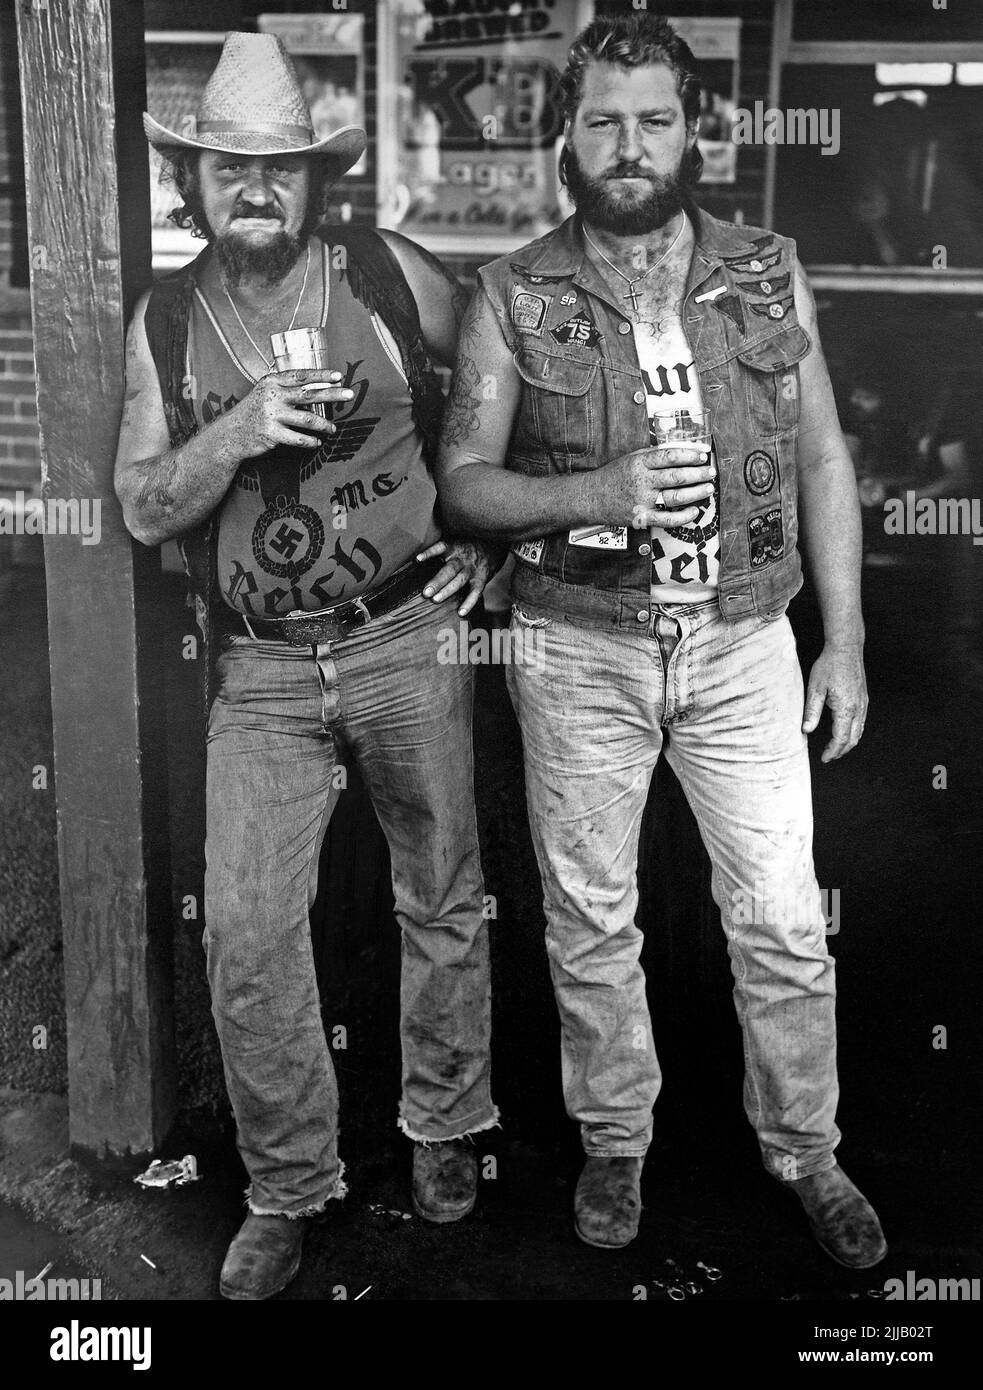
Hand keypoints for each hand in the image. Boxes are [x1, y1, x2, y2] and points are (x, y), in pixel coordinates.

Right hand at [221, 368, 354, 458]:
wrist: (231, 433)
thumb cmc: (254, 411)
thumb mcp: (266, 392)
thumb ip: (286, 388)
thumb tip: (317, 388)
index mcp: (272, 382)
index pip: (301, 376)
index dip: (321, 375)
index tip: (339, 375)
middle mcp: (272, 396)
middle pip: (309, 394)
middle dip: (332, 394)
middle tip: (350, 395)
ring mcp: (271, 415)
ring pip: (307, 419)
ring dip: (324, 425)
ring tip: (333, 429)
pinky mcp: (271, 434)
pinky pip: (298, 438)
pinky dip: (310, 441)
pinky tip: (317, 443)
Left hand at [416, 538, 496, 615]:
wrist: (494, 544)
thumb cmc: (467, 546)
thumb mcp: (455, 541)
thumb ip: (440, 549)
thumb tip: (415, 560)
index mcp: (454, 547)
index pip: (440, 547)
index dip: (429, 553)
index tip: (417, 559)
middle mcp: (463, 558)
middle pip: (449, 570)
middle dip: (437, 581)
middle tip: (425, 592)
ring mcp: (473, 569)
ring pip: (459, 580)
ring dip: (447, 590)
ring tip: (435, 600)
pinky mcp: (482, 578)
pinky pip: (475, 592)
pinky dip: (469, 603)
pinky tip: (460, 612)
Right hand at [590, 445, 715, 528]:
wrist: (590, 498)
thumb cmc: (613, 476)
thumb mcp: (630, 458)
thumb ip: (652, 455)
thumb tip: (679, 451)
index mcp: (639, 463)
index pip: (669, 456)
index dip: (689, 455)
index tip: (703, 455)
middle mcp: (642, 481)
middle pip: (677, 477)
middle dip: (698, 474)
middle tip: (711, 472)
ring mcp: (642, 501)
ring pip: (676, 497)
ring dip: (696, 493)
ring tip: (708, 489)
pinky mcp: (641, 518)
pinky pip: (667, 519)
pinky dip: (683, 517)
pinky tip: (694, 511)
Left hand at [802, 644, 867, 761]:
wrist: (846, 648)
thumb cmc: (829, 666)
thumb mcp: (815, 688)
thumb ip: (811, 711)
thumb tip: (806, 730)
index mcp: (846, 709)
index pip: (840, 739)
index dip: (832, 751)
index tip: (823, 758)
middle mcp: (858, 709)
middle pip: (852, 739)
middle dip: (841, 751)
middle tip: (828, 757)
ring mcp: (863, 704)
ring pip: (859, 732)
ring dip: (848, 743)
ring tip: (835, 749)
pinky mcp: (864, 699)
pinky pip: (862, 722)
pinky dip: (854, 733)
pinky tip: (845, 732)